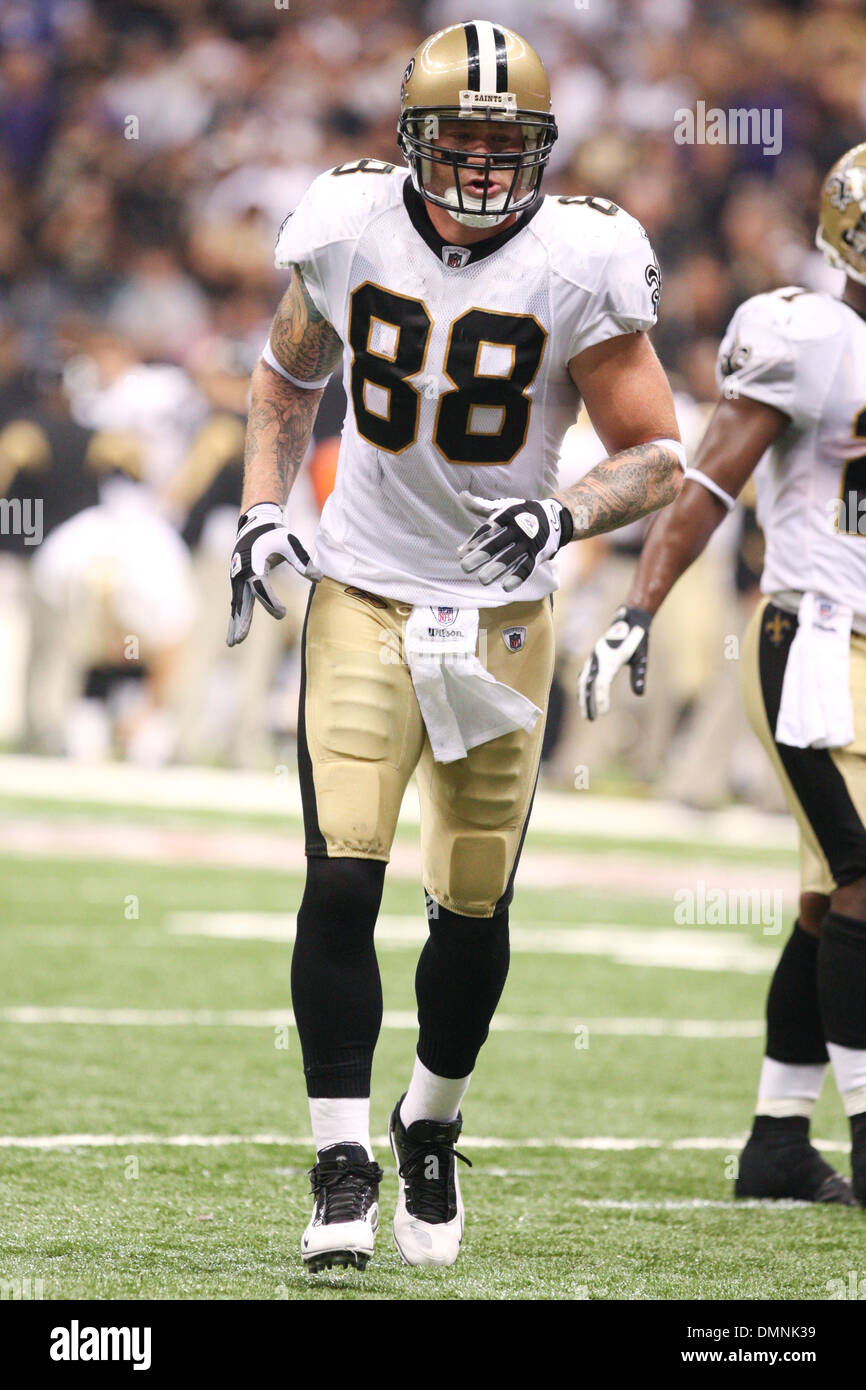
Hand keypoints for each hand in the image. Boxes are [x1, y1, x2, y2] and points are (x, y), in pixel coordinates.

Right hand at [226, 501, 320, 646]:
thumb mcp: (291, 544)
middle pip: (243, 601)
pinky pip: (237, 602)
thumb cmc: (275, 535)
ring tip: (232, 643)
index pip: (261, 587)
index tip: (283, 614)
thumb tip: (318, 578)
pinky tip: (235, 631)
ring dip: (236, 623)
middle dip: (242, 621)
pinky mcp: (238, 581)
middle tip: (239, 640)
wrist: (256, 524)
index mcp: (254, 564)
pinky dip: (237, 616)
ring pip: (237, 604)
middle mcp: (242, 572)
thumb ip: (303, 562)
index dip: (270, 602)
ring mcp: (237, 578)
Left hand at [457, 492, 572, 591]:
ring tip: (482, 580)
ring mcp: (528, 543)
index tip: (461, 552)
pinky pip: (527, 567)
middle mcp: (518, 529)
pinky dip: (518, 577)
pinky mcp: (538, 555)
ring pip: (511, 557)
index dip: (475, 540)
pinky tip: (506, 588)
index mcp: (508, 516)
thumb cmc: (522, 514)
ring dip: (497, 569)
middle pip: (497, 543)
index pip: (489, 529)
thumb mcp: (504, 507)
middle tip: (464, 567)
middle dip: (481, 555)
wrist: (554, 518)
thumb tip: (461, 497)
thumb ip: (481, 506)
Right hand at [578, 604, 650, 719]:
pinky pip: (584, 676)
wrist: (630, 619)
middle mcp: (598, 658)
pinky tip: (584, 700)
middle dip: (587, 702)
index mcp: (610, 658)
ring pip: (583, 680)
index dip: (601, 698)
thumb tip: (640, 693)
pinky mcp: (593, 658)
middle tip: (590, 719)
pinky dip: (583, 689)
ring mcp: (593, 657)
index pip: (601, 683)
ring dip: (583, 697)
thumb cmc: (638, 639)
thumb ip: (639, 674)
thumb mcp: (642, 656)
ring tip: (587, 714)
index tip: (604, 713)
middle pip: (587, 684)